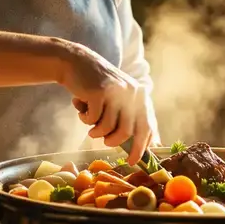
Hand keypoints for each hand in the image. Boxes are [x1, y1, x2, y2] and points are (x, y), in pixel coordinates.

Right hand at [56, 40, 152, 164]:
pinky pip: (93, 120)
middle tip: (106, 144)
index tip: (133, 161)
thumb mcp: (120, 97)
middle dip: (116, 143)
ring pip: (109, 128)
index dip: (141, 147)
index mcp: (140, 95)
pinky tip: (82, 110)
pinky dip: (86, 120)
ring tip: (90, 126)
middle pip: (129, 131)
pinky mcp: (99, 93)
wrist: (76, 62)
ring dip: (97, 132)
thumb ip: (131, 117)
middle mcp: (132, 93)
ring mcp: (116, 92)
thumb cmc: (98, 86)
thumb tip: (146, 146)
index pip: (148, 127)